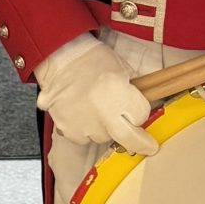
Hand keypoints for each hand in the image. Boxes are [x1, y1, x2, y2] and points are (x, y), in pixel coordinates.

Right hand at [34, 33, 157, 157]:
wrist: (57, 59)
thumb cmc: (90, 59)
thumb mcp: (121, 68)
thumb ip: (132, 91)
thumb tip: (142, 109)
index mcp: (118, 91)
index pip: (141, 114)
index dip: (141, 113)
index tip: (140, 113)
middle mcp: (102, 111)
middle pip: (128, 138)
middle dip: (139, 142)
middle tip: (147, 144)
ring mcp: (84, 124)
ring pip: (103, 137)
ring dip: (106, 129)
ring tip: (97, 109)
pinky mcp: (68, 130)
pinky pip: (84, 138)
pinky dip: (86, 129)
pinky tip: (83, 113)